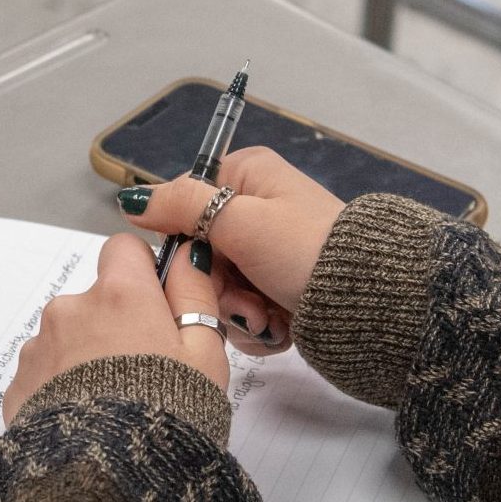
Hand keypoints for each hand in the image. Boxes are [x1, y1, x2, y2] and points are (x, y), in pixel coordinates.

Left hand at [2, 233, 229, 420]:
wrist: (106, 481)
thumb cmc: (167, 416)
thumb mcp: (205, 355)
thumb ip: (195, 292)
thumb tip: (188, 253)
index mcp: (120, 295)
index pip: (123, 249)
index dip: (142, 273)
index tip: (157, 305)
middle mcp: (71, 310)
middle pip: (95, 300)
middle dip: (116, 325)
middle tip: (143, 372)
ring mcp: (39, 348)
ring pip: (68, 338)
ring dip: (86, 358)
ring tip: (113, 404)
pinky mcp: (18, 386)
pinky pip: (44, 374)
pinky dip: (62, 389)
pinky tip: (86, 421)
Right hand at [117, 147, 344, 354]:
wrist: (369, 299)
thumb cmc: (302, 248)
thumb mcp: (238, 219)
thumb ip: (181, 206)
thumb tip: (132, 200)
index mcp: (248, 177)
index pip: (185, 206)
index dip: (185, 241)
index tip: (200, 263)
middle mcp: (258, 211)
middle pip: (203, 256)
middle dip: (220, 288)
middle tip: (245, 299)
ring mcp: (270, 254)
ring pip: (224, 290)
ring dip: (241, 312)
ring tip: (269, 314)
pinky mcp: (283, 290)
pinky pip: (249, 311)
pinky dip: (261, 324)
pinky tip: (281, 323)